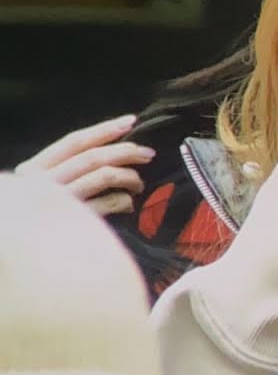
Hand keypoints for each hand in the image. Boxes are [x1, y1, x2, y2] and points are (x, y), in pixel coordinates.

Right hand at [15, 114, 155, 215]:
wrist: (32, 253)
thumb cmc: (42, 218)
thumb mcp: (44, 187)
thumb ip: (66, 169)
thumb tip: (113, 151)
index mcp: (33, 168)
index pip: (75, 141)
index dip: (104, 130)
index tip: (131, 121)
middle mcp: (42, 182)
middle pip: (93, 157)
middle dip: (125, 151)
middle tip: (148, 154)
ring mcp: (59, 203)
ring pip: (104, 176)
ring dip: (129, 177)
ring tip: (139, 184)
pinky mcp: (75, 222)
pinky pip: (109, 203)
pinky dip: (124, 201)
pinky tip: (128, 205)